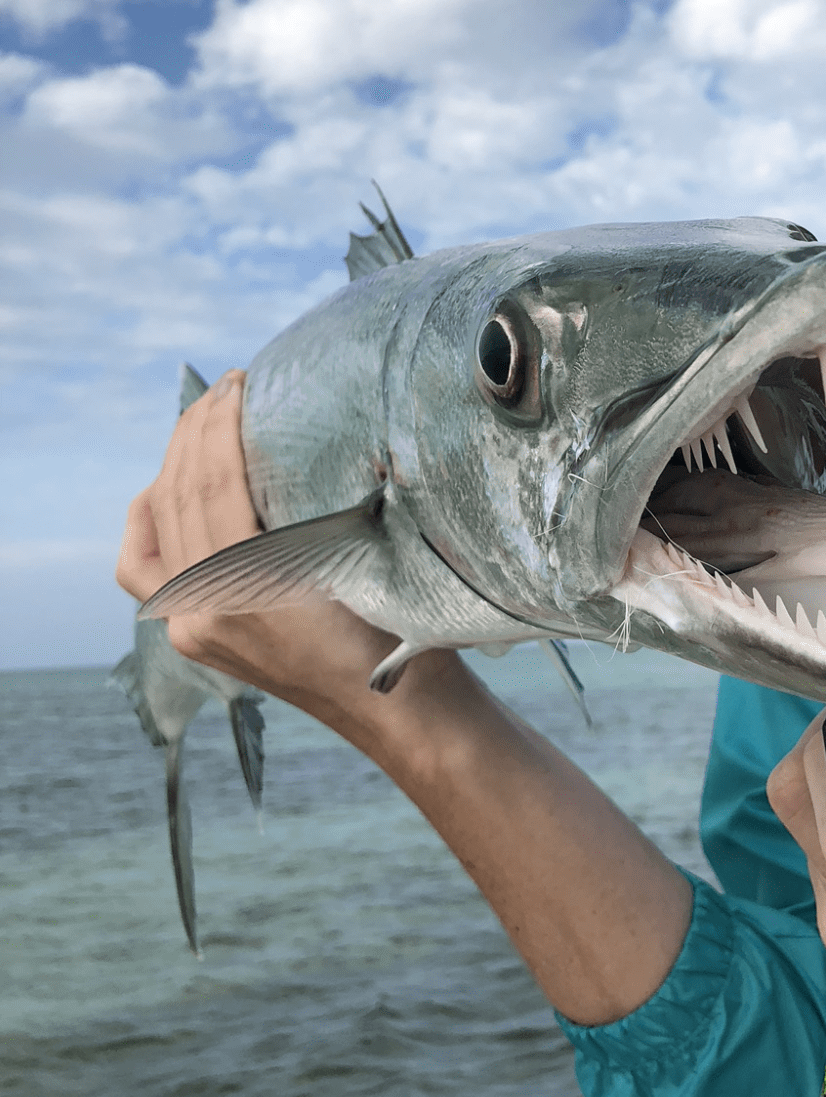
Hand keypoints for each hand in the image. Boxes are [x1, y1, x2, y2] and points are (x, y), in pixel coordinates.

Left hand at [115, 368, 428, 740]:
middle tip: (222, 388)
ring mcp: (193, 631)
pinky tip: (170, 492)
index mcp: (249, 592)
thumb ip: (325, 507)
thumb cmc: (404, 633)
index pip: (215, 486)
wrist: (399, 715)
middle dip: (194, 433)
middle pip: (177, 500)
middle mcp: (206, 615)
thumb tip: (317, 432)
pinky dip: (155, 522)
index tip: (239, 381)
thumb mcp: (371, 557)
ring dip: (171, 469)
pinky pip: (150, 570)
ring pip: (150, 533)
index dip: (221, 425)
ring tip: (198, 426)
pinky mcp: (194, 637)